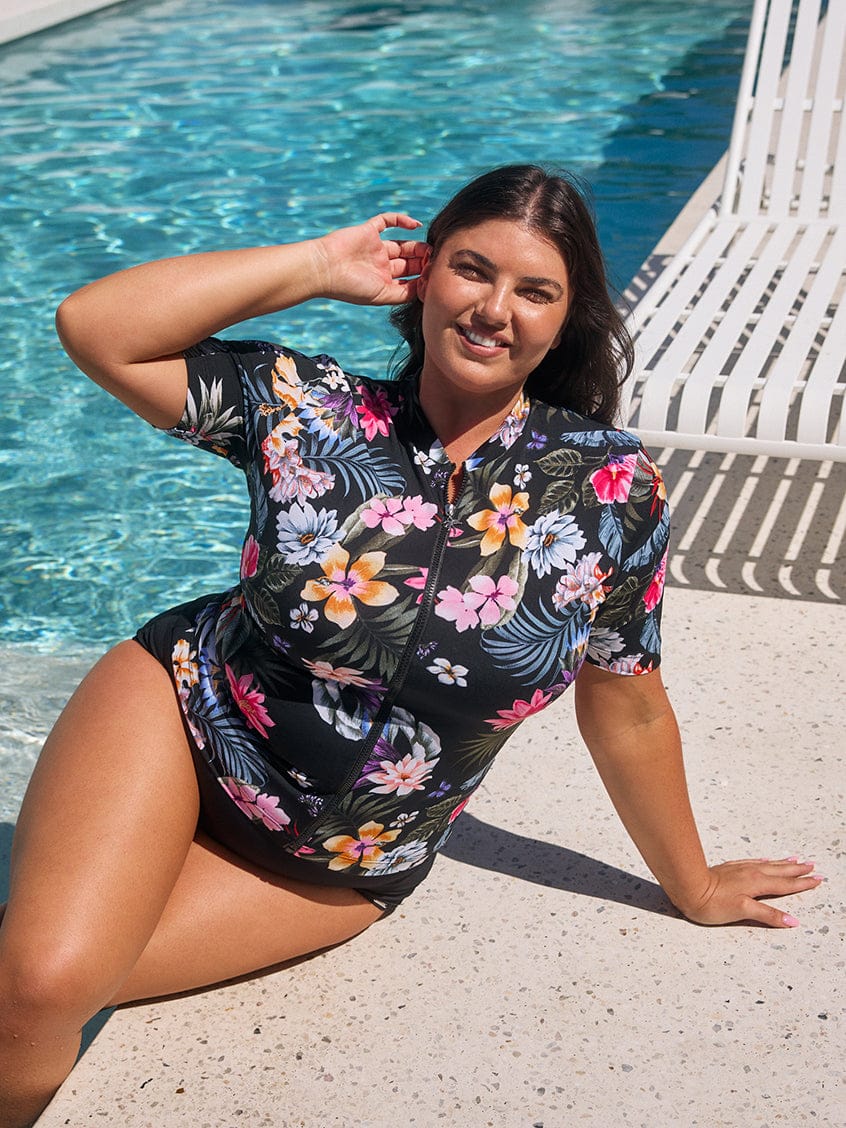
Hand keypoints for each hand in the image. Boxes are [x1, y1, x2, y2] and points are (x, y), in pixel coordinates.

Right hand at [314, 213, 427, 305]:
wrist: (324, 269)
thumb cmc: (350, 287)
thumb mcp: (381, 296)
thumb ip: (403, 294)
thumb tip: (425, 288)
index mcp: (383, 282)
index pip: (408, 279)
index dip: (422, 277)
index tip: (434, 277)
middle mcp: (380, 265)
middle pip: (408, 262)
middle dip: (423, 262)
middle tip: (436, 260)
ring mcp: (374, 247)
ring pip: (403, 244)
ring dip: (418, 246)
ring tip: (430, 249)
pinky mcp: (369, 231)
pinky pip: (387, 221)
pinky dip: (402, 220)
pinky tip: (416, 224)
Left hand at [674, 857, 822, 926]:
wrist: (688, 887)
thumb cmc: (712, 903)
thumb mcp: (743, 911)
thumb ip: (768, 914)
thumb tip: (791, 920)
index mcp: (757, 883)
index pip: (785, 884)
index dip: (802, 884)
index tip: (816, 880)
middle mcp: (751, 873)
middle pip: (780, 871)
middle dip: (797, 871)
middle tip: (812, 866)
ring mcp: (740, 869)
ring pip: (768, 864)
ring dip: (783, 864)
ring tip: (796, 860)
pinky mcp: (730, 868)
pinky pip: (754, 861)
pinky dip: (765, 861)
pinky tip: (765, 860)